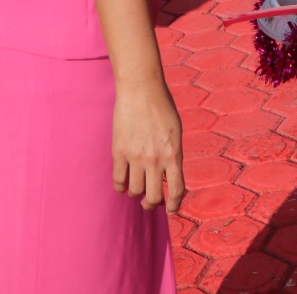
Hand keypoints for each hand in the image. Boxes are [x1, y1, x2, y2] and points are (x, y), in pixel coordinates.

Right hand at [112, 80, 184, 212]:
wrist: (141, 88)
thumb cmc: (162, 107)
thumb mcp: (175, 131)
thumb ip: (173, 155)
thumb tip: (168, 179)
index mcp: (174, 153)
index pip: (177, 189)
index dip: (175, 204)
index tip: (171, 209)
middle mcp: (155, 159)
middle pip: (153, 197)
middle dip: (152, 203)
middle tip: (150, 202)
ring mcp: (136, 157)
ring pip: (134, 191)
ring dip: (136, 192)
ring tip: (137, 186)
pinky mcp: (119, 152)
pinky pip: (118, 181)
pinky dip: (121, 186)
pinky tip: (124, 182)